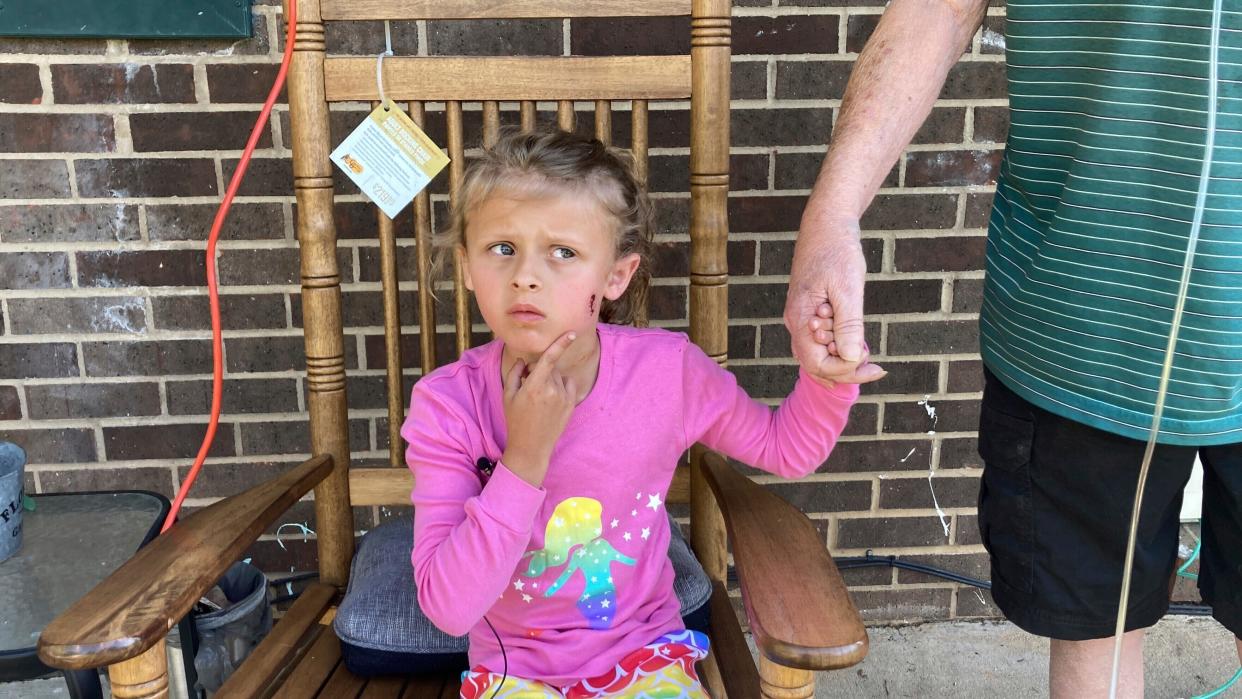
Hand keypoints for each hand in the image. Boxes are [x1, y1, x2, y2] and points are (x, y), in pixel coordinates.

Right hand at [500, 331, 578, 486]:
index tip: (571, 333)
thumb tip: (523, 361)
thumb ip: (515, 374)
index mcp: (534, 386)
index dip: (560, 344)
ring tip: (540, 397)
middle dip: (541, 370)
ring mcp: (564, 398)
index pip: (549, 359)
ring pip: (560, 376)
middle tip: (530, 385)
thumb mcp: (508, 396)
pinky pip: (568, 385)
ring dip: (551, 379)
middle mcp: (552, 390)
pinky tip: (551, 400)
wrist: (531, 446)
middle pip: (551, 367)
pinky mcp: (571, 405)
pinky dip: (561, 386)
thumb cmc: (516, 420)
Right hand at [785, 217, 884, 384]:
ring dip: (843, 363)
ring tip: (871, 360)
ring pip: (818, 355)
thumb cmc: (837, 251)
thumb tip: (850, 358)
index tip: (868, 360)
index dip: (843, 369)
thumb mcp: (847, 287)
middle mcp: (796, 323)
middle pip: (816, 364)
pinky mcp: (810, 312)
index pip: (816, 363)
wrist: (827, 224)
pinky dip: (839, 350)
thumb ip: (848, 324)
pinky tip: (858, 346)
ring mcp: (801, 318)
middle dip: (846, 371)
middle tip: (877, 369)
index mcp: (801, 318)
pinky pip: (821, 342)